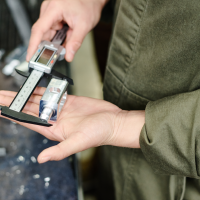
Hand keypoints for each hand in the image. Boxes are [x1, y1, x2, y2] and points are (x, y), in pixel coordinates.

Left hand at [0, 88, 144, 162]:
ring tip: (11, 90)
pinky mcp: (70, 100)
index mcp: (54, 130)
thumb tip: (40, 160)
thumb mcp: (78, 142)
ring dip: (25, 94)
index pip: (28, 122)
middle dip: (14, 102)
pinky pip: (53, 93)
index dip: (12, 116)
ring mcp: (62, 108)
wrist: (113, 121)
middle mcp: (55, 119)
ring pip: (39, 100)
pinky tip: (33, 87)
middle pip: (29, 109)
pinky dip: (42, 89)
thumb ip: (59, 151)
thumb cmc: (99, 133)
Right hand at [26, 0, 107, 61]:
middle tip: (52, 58)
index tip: (30, 57)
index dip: (33, 45)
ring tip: (63, 47)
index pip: (39, 29)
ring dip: (54, 44)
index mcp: (54, 9)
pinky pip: (52, 32)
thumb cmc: (88, 5)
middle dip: (47, 47)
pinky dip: (57, 40)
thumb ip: (75, 42)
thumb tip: (68, 56)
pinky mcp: (54, 18)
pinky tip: (64, 41)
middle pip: (42, 34)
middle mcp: (49, 10)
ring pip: (48, 34)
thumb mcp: (84, 25)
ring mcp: (51, 14)